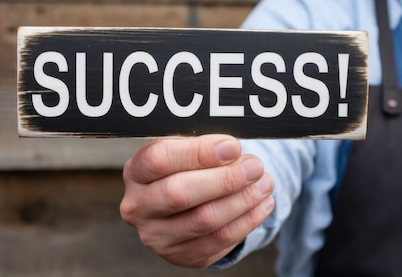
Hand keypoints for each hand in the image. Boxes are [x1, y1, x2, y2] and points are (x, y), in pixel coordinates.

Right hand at [120, 134, 274, 267]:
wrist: (181, 203)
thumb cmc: (186, 168)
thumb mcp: (186, 149)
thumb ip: (204, 147)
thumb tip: (233, 150)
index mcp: (136, 172)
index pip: (160, 159)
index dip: (199, 152)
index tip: (233, 146)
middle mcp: (138, 206)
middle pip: (180, 193)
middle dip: (225, 179)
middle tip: (255, 167)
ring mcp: (156, 236)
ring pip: (203, 220)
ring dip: (242, 201)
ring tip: (265, 183)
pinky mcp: (179, 255)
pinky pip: (218, 241)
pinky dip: (247, 221)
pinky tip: (263, 204)